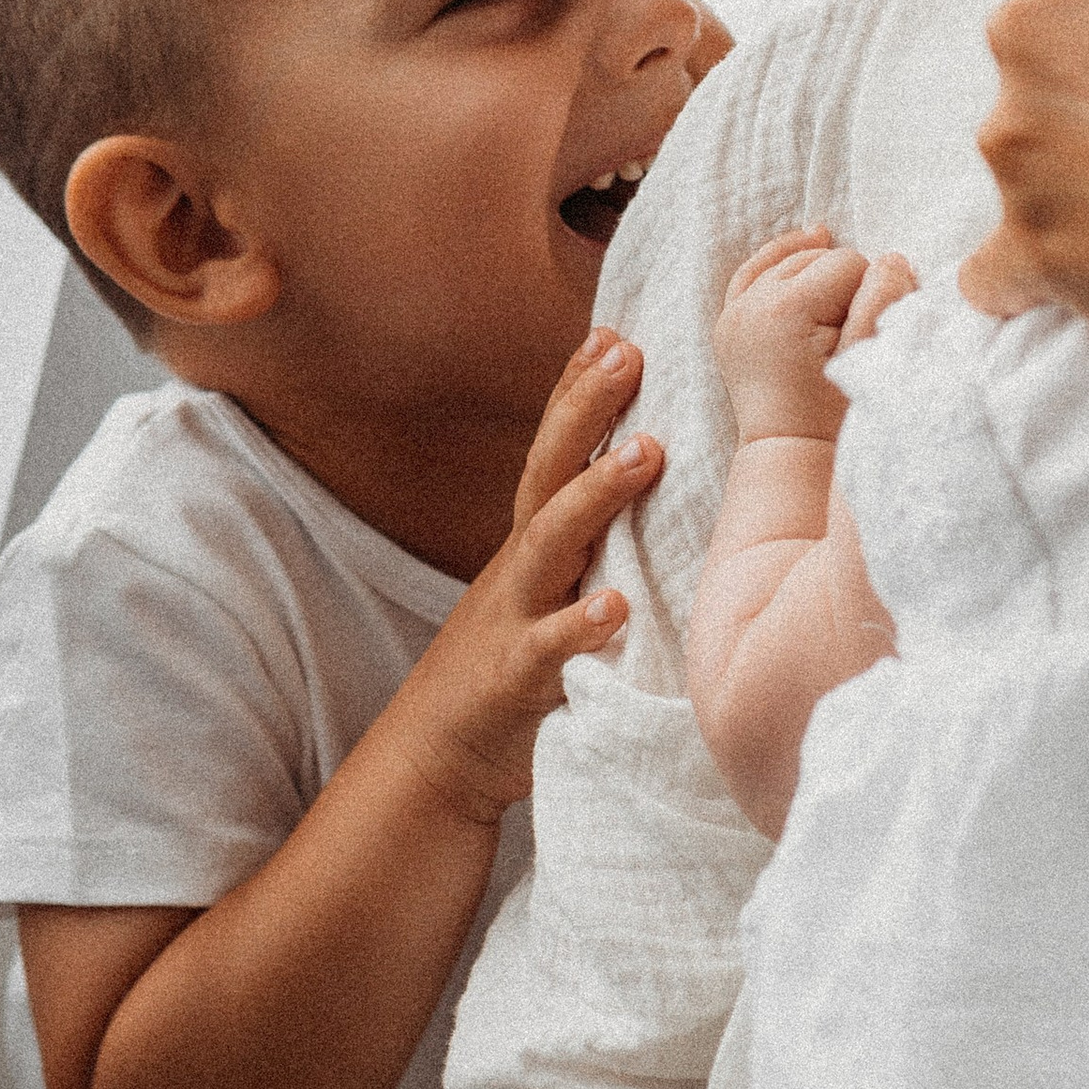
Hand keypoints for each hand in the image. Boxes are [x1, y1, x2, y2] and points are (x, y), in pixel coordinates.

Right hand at [381, 330, 663, 828]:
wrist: (435, 759)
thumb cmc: (513, 662)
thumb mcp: (549, 588)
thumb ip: (589, 539)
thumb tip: (653, 476)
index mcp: (534, 542)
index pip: (554, 451)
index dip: (577, 390)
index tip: (614, 330)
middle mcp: (522, 567)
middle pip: (548, 473)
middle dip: (584, 409)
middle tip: (628, 353)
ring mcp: (514, 619)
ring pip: (551, 545)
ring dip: (594, 496)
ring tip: (644, 453)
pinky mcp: (517, 682)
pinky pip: (550, 651)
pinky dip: (579, 627)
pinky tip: (615, 607)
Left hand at [714, 229, 915, 438]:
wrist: (792, 451)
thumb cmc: (836, 411)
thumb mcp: (868, 355)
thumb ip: (883, 300)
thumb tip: (891, 258)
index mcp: (787, 308)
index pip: (848, 262)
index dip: (869, 292)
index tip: (865, 330)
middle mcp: (752, 302)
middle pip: (818, 257)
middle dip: (842, 283)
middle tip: (850, 328)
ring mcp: (734, 311)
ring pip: (790, 260)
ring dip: (816, 274)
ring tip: (838, 299)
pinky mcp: (728, 321)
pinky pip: (753, 270)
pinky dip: (779, 258)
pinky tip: (809, 242)